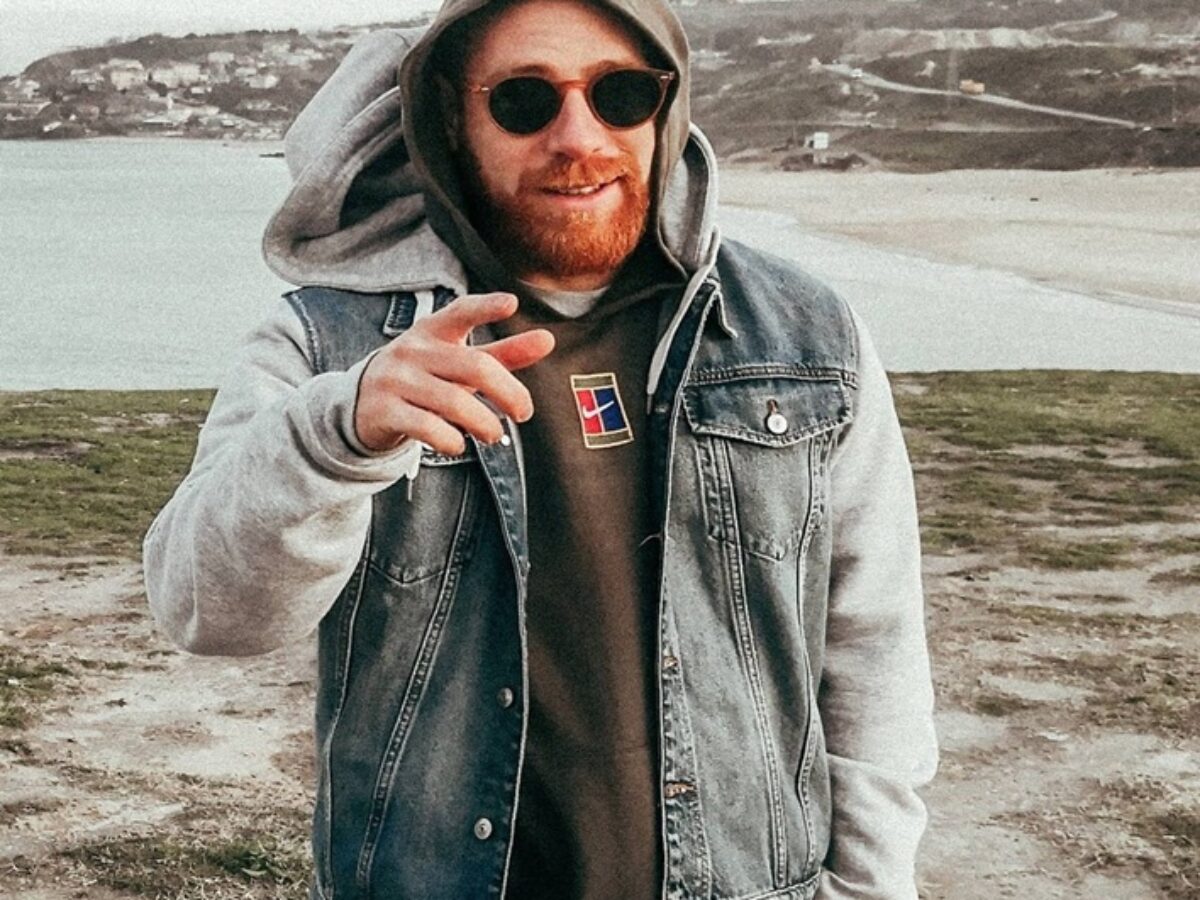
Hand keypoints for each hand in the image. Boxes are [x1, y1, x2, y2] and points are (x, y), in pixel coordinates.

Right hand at [354, 292, 554, 455]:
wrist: (362, 403)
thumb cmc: (426, 378)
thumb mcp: (459, 362)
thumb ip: (503, 354)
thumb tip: (548, 339)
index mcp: (433, 331)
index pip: (460, 312)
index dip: (486, 308)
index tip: (512, 304)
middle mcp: (413, 351)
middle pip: (474, 367)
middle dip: (508, 393)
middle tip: (523, 413)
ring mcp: (396, 380)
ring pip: (454, 402)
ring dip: (484, 423)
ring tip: (493, 434)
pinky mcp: (384, 410)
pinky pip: (427, 427)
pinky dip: (452, 440)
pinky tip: (459, 444)